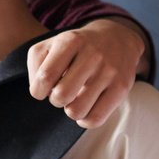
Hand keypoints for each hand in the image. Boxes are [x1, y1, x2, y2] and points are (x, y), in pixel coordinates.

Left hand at [30, 19, 144, 128]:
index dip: (38, 90)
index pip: (45, 77)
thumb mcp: (51, 45)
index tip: (44, 88)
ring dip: (70, 110)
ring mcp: (109, 71)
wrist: (117, 38)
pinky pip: (96, 118)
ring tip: (75, 99)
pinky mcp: (121, 87)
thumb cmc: (76, 48)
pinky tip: (86, 109)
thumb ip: (36, 66)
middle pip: (61, 96)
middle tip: (62, 93)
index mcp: (70, 41)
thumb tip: (43, 92)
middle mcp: (92, 54)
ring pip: (77, 110)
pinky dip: (85, 120)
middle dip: (56, 100)